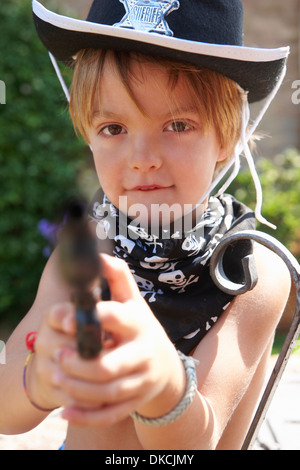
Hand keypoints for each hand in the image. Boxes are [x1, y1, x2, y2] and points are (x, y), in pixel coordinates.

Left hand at [50, 254, 184, 426]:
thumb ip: (119, 277)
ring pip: (107, 393)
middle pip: (109, 366)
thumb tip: (99, 254)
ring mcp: (141, 382)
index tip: (65, 320)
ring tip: (56, 377)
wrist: (167, 368)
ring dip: (77, 388)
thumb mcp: (135, 302)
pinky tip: (66, 411)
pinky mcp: (134, 403)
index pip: (116, 318)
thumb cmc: (141, 329)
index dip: (90, 318)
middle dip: (79, 364)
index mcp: (139, 324)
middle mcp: (142, 354)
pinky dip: (87, 415)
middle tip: (57, 356)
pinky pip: (110, 414)